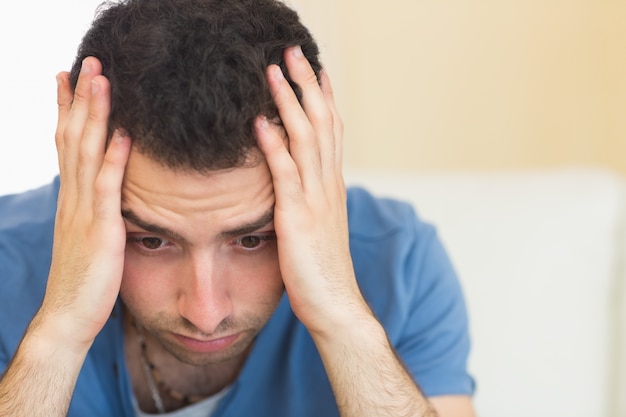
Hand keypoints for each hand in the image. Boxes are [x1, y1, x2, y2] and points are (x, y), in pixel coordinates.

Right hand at [37, 57, 130, 346]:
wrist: (67, 317)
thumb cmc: (83, 280)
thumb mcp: (86, 238)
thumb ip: (95, 212)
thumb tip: (110, 194)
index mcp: (70, 199)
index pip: (66, 144)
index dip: (68, 110)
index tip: (71, 79)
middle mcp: (72, 199)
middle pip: (72, 138)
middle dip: (80, 98)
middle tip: (88, 62)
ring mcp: (83, 212)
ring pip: (86, 153)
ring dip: (94, 115)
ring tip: (102, 80)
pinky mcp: (100, 230)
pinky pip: (106, 188)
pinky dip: (114, 159)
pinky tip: (124, 135)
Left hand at [255, 47, 369, 336]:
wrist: (335, 305)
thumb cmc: (322, 271)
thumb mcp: (320, 227)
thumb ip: (310, 201)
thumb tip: (295, 185)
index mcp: (332, 187)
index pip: (331, 131)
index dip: (323, 97)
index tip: (313, 69)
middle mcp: (328, 185)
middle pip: (321, 123)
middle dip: (307, 85)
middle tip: (292, 52)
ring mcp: (315, 200)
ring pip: (305, 139)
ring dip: (289, 102)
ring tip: (273, 70)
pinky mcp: (298, 217)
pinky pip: (284, 174)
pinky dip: (273, 145)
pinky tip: (259, 121)